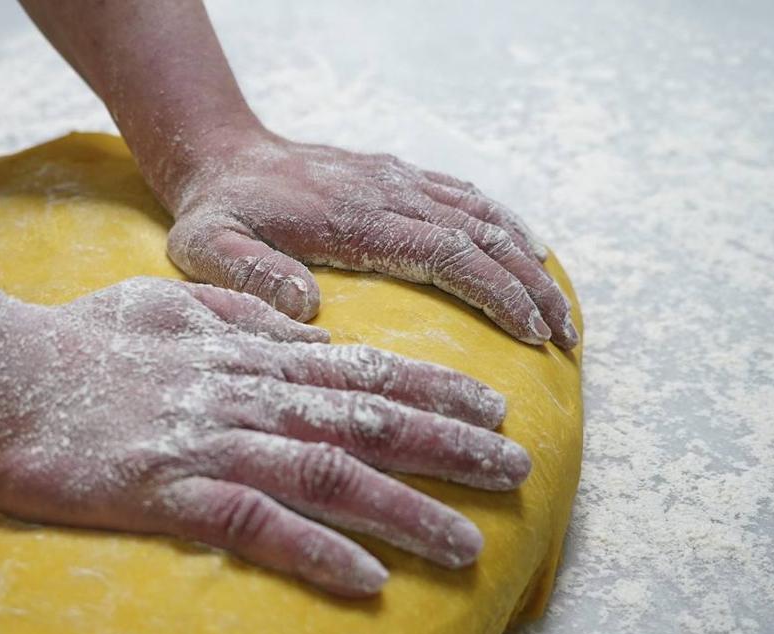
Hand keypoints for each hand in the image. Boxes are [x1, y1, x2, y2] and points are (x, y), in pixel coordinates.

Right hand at [0, 277, 531, 597]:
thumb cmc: (76, 340)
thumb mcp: (170, 304)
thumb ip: (242, 316)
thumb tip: (305, 328)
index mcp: (246, 354)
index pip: (360, 371)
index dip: (433, 388)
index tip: (493, 406)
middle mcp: (244, 396)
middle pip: (367, 421)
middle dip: (451, 446)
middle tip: (518, 468)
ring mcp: (210, 445)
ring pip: (331, 474)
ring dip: (406, 510)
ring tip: (469, 542)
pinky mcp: (169, 493)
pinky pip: (257, 526)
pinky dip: (317, 552)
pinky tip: (368, 582)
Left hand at [166, 132, 578, 348]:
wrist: (219, 153)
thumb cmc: (216, 213)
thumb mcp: (207, 248)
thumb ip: (249, 275)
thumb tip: (308, 306)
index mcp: (353, 219)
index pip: (445, 253)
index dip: (494, 291)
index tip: (531, 333)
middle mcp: (387, 192)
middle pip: (480, 236)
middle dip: (530, 287)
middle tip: (565, 339)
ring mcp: (396, 179)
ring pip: (482, 214)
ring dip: (528, 260)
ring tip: (561, 312)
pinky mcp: (396, 175)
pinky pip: (464, 195)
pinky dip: (505, 224)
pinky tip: (529, 253)